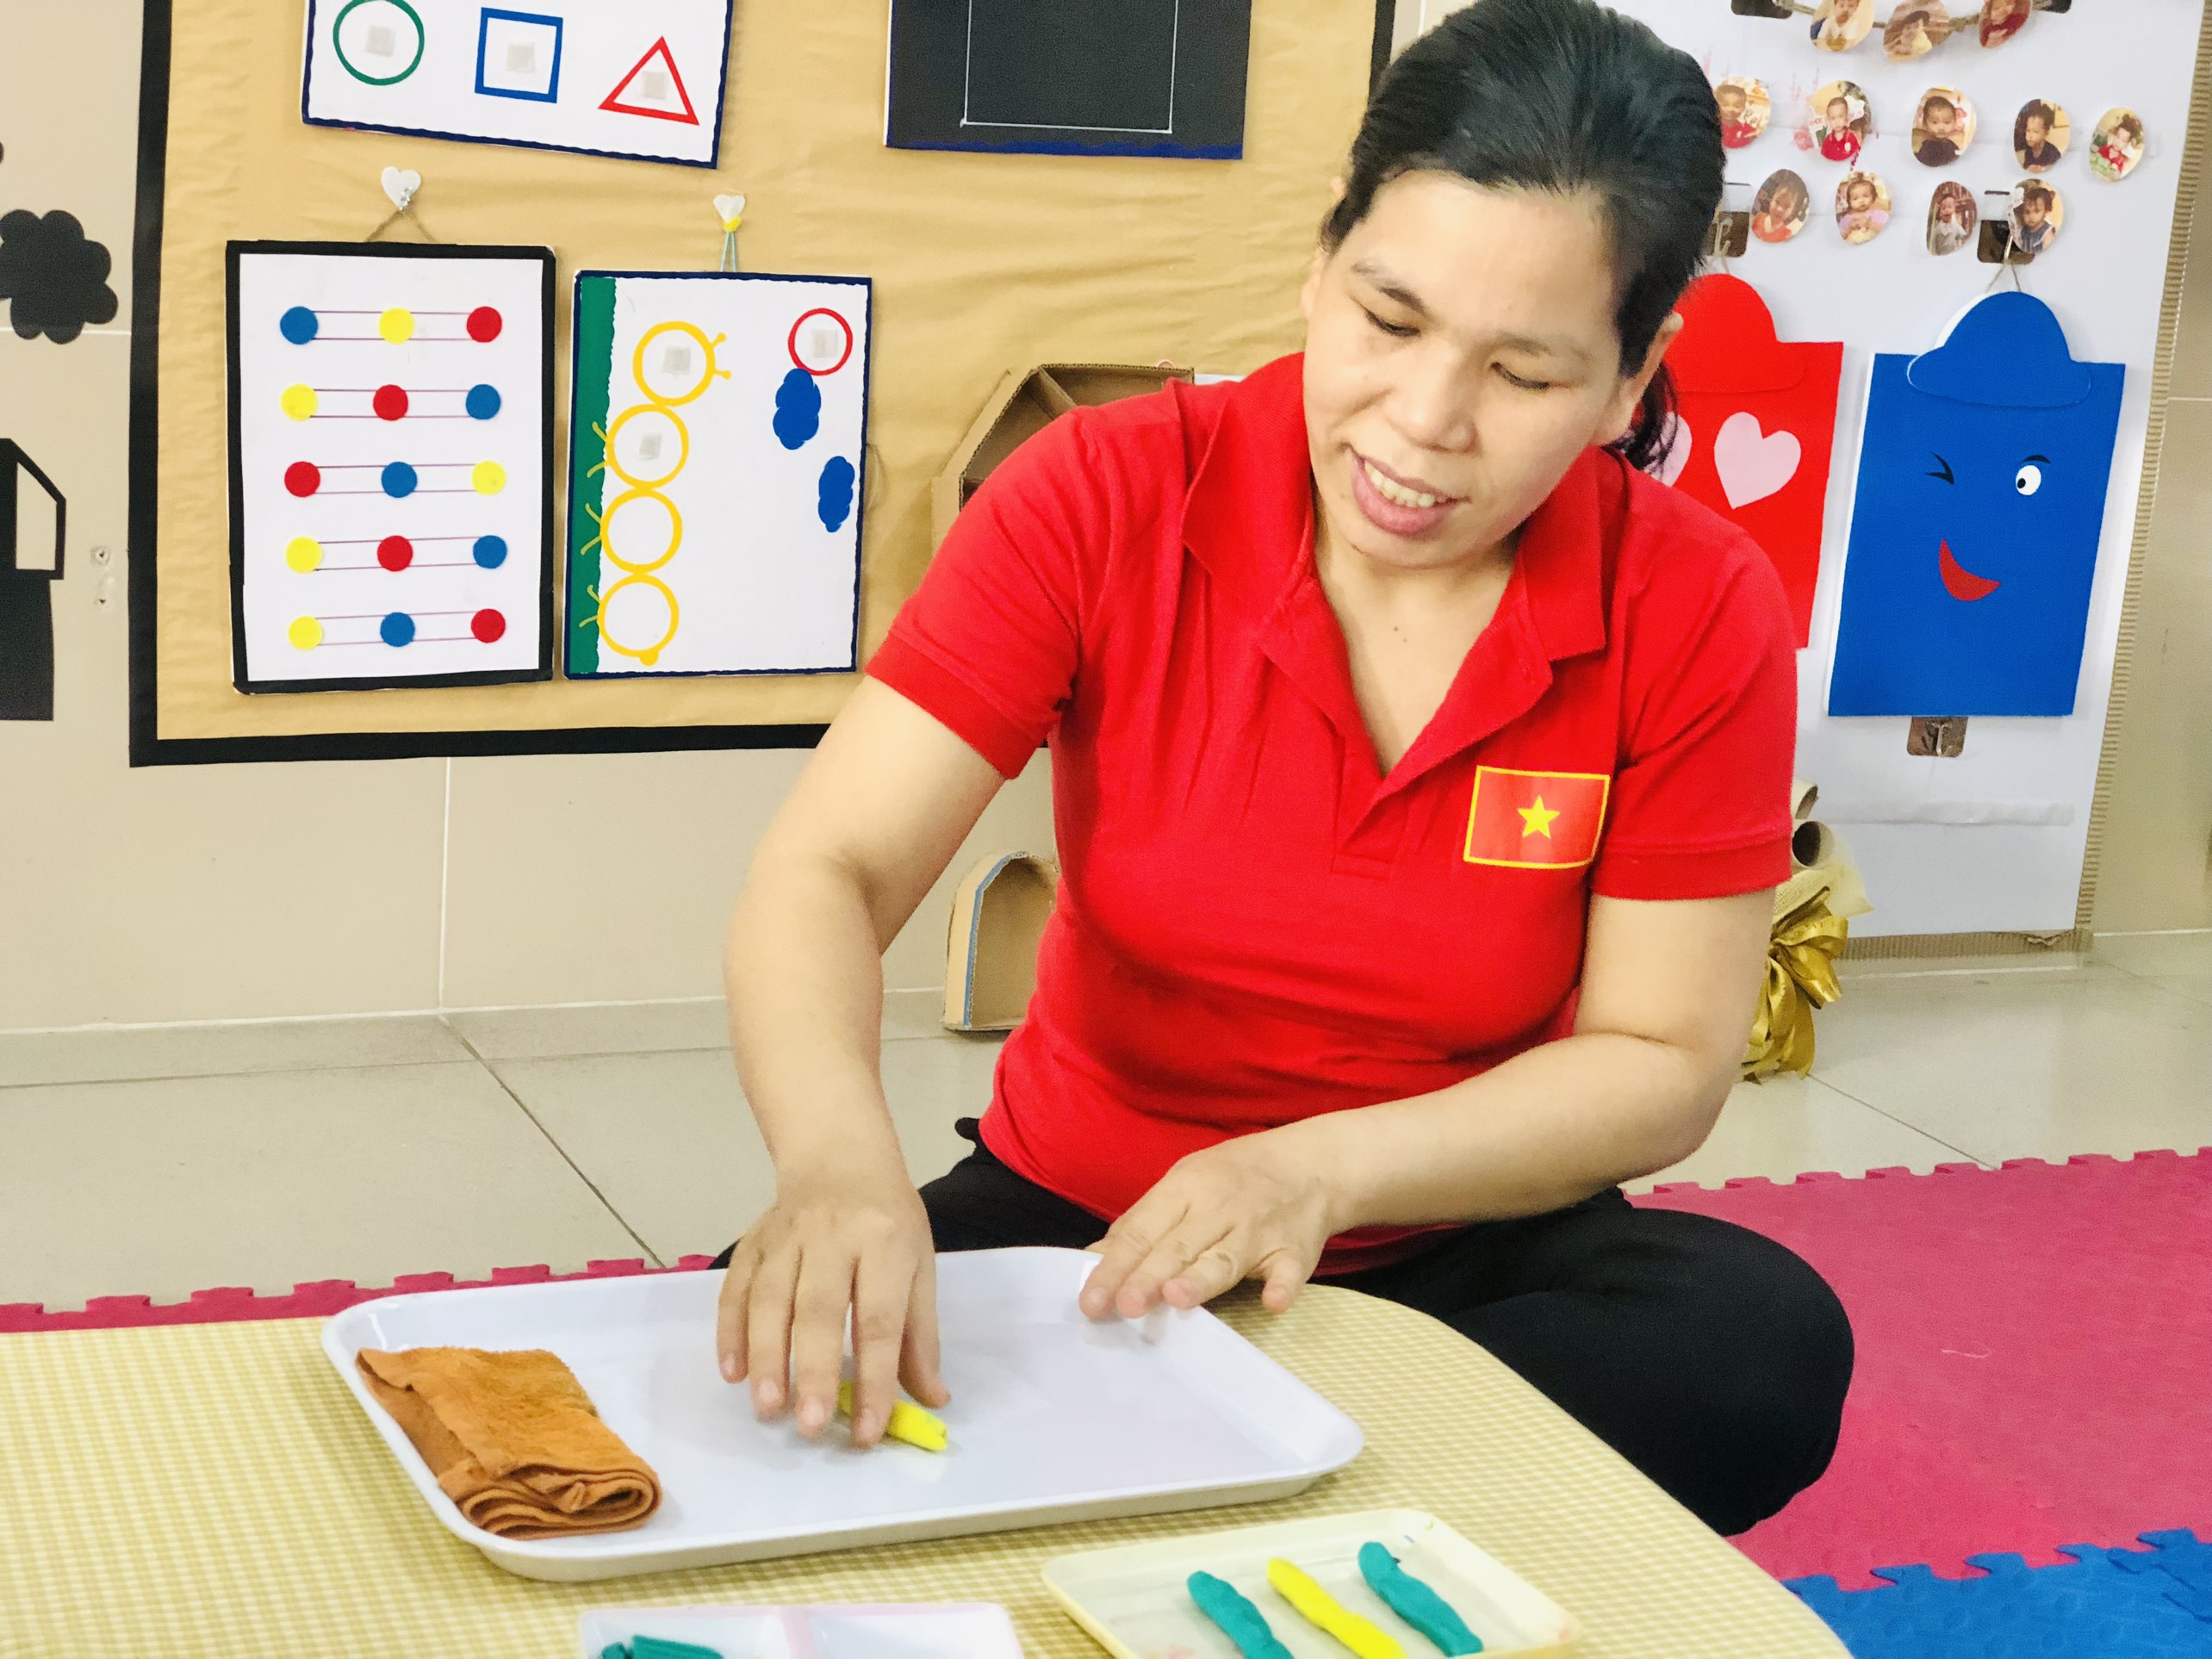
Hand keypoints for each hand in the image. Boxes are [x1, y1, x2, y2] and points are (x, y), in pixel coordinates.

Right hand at [715, 1169, 947, 1447]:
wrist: (839, 1157)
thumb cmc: (888, 1221)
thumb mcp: (919, 1267)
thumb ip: (920, 1336)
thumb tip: (931, 1400)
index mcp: (885, 1242)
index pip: (880, 1318)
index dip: (875, 1377)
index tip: (867, 1432)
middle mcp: (832, 1236)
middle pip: (819, 1308)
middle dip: (813, 1370)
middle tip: (809, 1426)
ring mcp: (786, 1236)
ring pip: (769, 1298)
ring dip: (766, 1356)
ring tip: (768, 1408)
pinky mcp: (753, 1240)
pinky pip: (735, 1287)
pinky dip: (730, 1330)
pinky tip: (732, 1372)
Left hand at [1079, 1132, 1338, 1321]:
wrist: (1309, 1165)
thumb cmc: (1231, 1180)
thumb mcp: (1183, 1187)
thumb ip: (1143, 1224)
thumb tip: (1095, 1260)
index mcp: (1184, 1189)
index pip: (1142, 1230)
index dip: (1115, 1265)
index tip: (1091, 1300)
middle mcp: (1218, 1208)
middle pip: (1177, 1247)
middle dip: (1148, 1276)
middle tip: (1124, 1305)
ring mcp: (1258, 1230)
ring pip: (1224, 1259)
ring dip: (1202, 1278)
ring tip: (1176, 1298)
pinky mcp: (1294, 1252)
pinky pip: (1288, 1271)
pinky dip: (1282, 1286)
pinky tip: (1273, 1302)